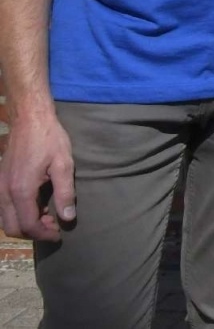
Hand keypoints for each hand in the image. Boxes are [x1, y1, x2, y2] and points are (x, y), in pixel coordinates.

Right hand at [0, 113, 75, 240]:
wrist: (30, 119)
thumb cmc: (49, 139)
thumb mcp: (64, 164)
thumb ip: (65, 193)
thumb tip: (68, 218)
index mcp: (21, 190)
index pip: (28, 225)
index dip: (44, 234)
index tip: (59, 234)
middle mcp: (4, 192)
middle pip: (12, 227)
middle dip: (33, 232)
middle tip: (53, 225)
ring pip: (6, 219)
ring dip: (25, 223)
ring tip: (48, 214)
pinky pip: (4, 207)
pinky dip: (18, 213)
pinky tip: (37, 203)